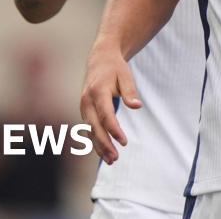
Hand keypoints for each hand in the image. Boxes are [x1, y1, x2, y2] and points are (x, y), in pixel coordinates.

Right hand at [79, 44, 141, 163]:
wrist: (100, 60)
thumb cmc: (115, 68)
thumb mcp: (126, 75)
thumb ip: (130, 91)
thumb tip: (137, 106)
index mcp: (98, 92)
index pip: (106, 115)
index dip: (114, 130)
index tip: (124, 142)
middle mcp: (87, 101)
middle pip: (95, 127)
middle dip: (104, 144)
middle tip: (116, 158)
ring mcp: (84, 107)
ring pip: (90, 131)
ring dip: (99, 146)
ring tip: (111, 160)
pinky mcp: (85, 111)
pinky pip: (89, 129)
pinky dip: (95, 141)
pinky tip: (104, 152)